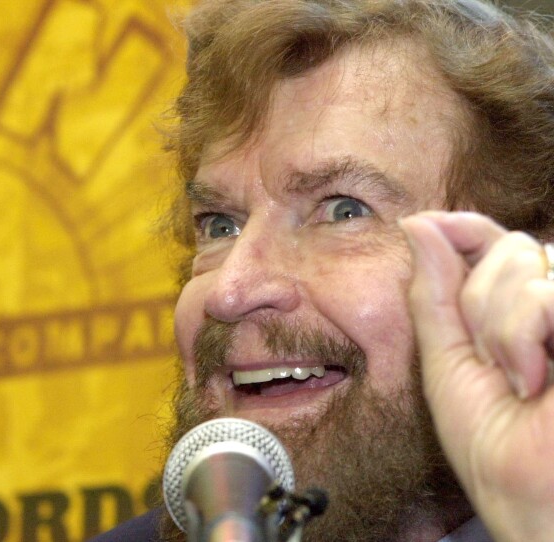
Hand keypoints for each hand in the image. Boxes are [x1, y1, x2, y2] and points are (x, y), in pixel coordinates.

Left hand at [400, 211, 553, 541]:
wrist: (530, 501)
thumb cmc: (494, 447)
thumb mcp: (446, 362)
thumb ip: (435, 294)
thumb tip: (418, 223)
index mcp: (524, 309)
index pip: (498, 239)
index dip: (465, 228)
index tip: (427, 229)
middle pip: (511, 247)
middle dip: (479, 302)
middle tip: (491, 364)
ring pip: (532, 263)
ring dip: (501, 327)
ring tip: (517, 379)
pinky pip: (548, 291)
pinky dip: (523, 334)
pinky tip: (535, 381)